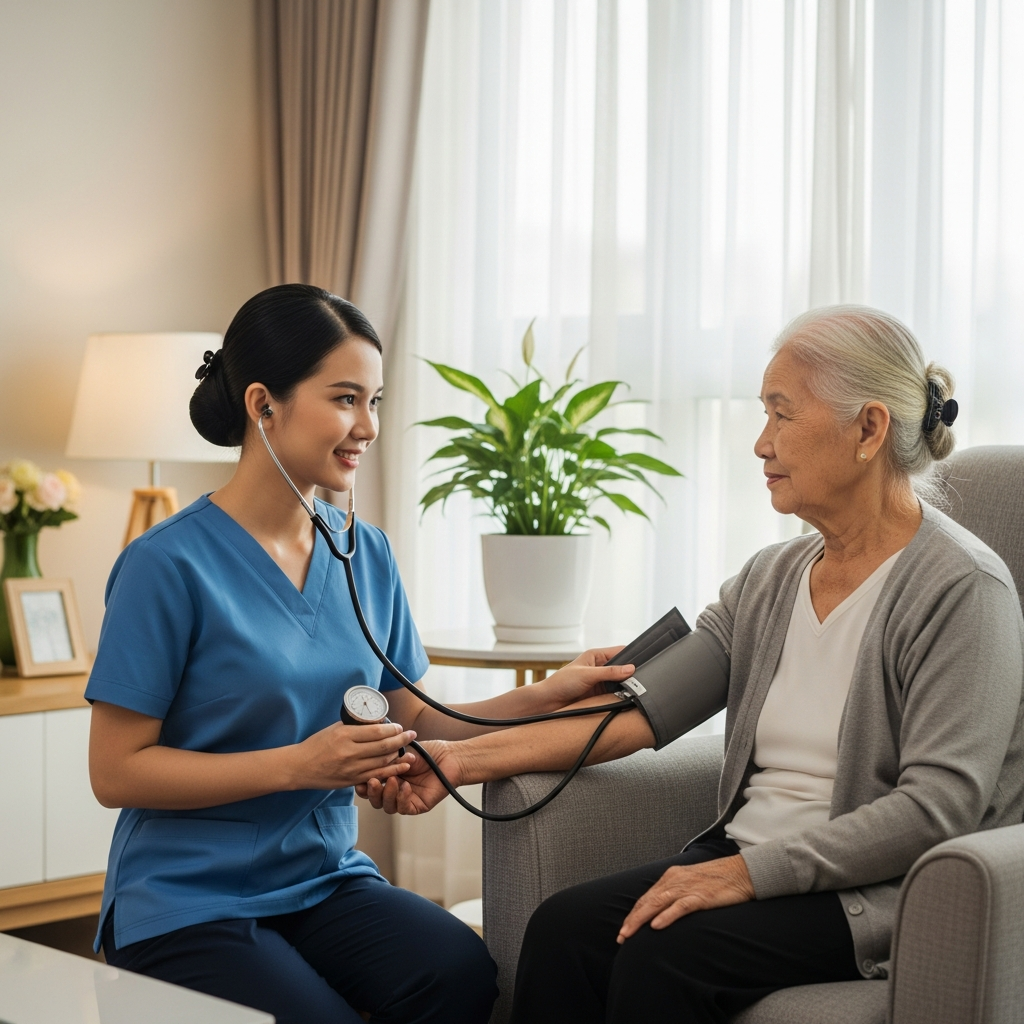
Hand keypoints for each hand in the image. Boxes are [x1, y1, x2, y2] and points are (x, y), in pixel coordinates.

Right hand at [291, 721, 415, 789]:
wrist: (300, 767)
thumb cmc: (316, 745)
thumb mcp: (334, 729)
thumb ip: (354, 727)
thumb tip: (375, 723)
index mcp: (345, 735)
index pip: (376, 731)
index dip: (393, 729)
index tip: (400, 726)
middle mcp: (349, 752)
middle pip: (383, 746)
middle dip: (401, 740)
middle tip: (412, 734)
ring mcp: (351, 768)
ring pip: (383, 761)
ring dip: (399, 754)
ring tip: (409, 748)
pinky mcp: (352, 781)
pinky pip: (377, 775)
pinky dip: (392, 771)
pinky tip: (403, 766)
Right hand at [357, 739, 459, 814]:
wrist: (449, 758)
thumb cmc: (428, 753)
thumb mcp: (404, 752)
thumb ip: (388, 758)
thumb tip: (371, 760)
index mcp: (389, 776)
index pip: (371, 785)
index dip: (363, 784)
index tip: (359, 778)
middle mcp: (394, 789)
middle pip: (375, 799)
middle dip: (371, 792)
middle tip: (373, 781)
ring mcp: (404, 799)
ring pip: (387, 806)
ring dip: (387, 794)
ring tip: (393, 780)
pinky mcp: (416, 806)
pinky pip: (403, 807)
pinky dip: (402, 797)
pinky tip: (406, 787)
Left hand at [536, 646, 634, 706]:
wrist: (549, 702)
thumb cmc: (561, 682)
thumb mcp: (587, 675)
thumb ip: (609, 672)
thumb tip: (630, 669)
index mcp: (596, 656)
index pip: (620, 651)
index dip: (632, 656)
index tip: (645, 663)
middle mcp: (600, 668)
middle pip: (623, 668)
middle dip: (631, 674)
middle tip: (643, 681)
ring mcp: (601, 682)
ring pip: (621, 682)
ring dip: (627, 686)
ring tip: (636, 691)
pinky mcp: (600, 695)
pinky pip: (616, 694)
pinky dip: (622, 696)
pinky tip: (627, 699)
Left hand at [617, 855, 754, 942]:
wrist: (742, 872)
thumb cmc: (718, 880)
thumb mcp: (692, 884)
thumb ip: (677, 894)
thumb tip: (662, 911)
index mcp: (672, 877)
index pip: (647, 898)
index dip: (634, 914)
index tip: (624, 929)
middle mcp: (675, 880)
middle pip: (648, 902)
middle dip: (632, 920)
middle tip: (621, 937)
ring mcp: (688, 888)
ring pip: (658, 904)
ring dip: (641, 920)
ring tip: (629, 934)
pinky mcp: (701, 896)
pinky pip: (680, 907)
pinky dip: (666, 916)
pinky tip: (656, 925)